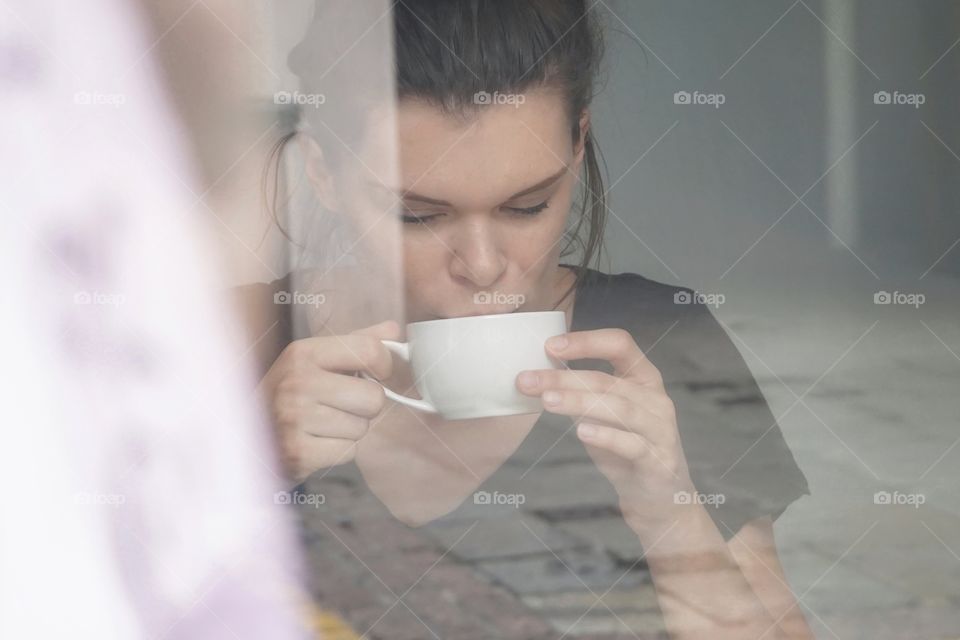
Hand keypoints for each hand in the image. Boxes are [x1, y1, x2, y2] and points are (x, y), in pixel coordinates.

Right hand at [257, 320, 400, 484]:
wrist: (245, 436)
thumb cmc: (289, 394)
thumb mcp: (314, 359)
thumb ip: (355, 343)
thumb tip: (393, 330)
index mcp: (303, 353)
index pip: (370, 350)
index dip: (383, 365)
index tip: (375, 373)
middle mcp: (297, 382)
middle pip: (374, 397)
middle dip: (365, 405)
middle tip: (341, 405)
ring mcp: (295, 418)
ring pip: (363, 427)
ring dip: (350, 429)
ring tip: (323, 423)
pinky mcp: (298, 451)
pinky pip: (349, 451)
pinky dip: (339, 450)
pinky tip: (316, 441)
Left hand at [516, 328, 696, 536]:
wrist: (657, 496)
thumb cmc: (626, 446)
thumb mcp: (603, 414)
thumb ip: (581, 393)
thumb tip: (537, 375)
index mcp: (643, 377)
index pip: (620, 344)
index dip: (586, 341)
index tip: (550, 346)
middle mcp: (655, 398)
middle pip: (607, 380)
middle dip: (564, 378)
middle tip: (527, 380)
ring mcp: (660, 429)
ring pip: (618, 408)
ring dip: (579, 402)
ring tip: (547, 401)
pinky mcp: (658, 460)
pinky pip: (632, 444)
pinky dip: (606, 436)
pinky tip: (581, 432)